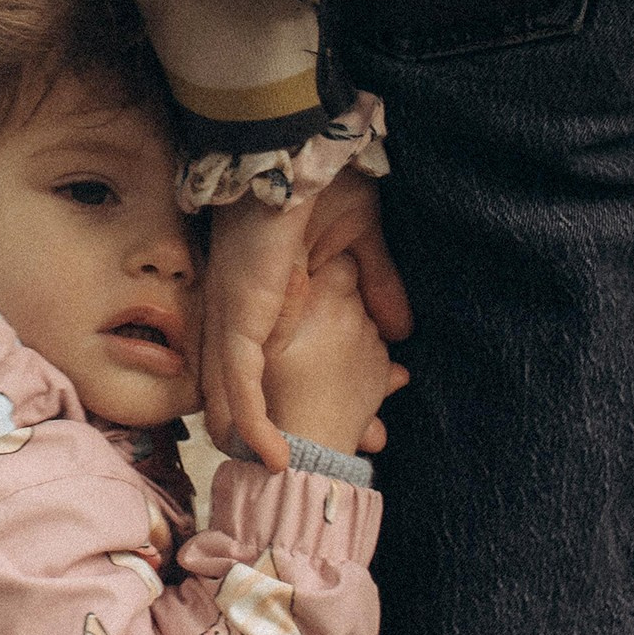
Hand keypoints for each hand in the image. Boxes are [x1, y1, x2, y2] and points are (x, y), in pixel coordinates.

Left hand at [200, 169, 411, 468]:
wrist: (294, 153)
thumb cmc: (318, 184)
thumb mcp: (359, 243)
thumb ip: (377, 285)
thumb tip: (401, 332)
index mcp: (260, 293)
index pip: (266, 362)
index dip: (290, 402)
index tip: (328, 435)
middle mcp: (236, 310)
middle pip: (242, 388)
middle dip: (274, 433)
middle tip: (303, 474)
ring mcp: (232, 315)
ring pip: (232, 395)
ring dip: (256, 438)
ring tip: (278, 481)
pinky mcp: (237, 315)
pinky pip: (238, 380)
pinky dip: (251, 421)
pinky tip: (269, 456)